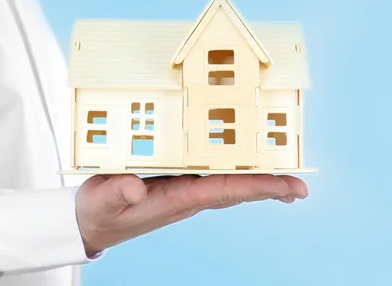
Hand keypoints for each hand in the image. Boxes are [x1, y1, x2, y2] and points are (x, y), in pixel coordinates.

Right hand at [75, 174, 307, 255]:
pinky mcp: (174, 186)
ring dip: (255, 182)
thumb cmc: (98, 211)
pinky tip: (241, 169)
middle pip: (235, 191)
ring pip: (226, 185)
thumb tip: (136, 188)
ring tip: (283, 180)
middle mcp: (185, 197)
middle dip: (267, 188)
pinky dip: (232, 174)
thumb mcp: (103, 201)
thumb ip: (118, 194)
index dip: (257, 186)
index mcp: (175, 200)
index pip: (224, 191)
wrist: (91, 222)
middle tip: (300, 187)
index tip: (287, 186)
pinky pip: (210, 178)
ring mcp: (182, 192)